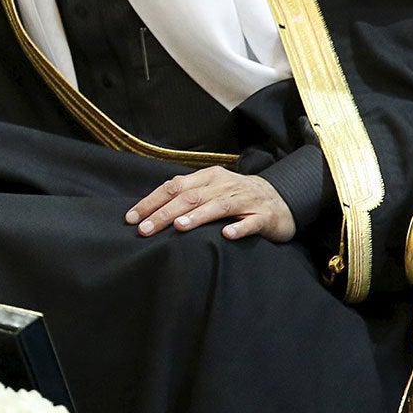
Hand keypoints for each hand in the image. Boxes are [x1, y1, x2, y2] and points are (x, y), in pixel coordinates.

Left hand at [126, 166, 294, 242]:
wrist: (281, 199)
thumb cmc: (236, 198)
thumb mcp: (210, 191)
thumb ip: (185, 197)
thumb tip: (148, 212)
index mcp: (207, 177)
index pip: (174, 187)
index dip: (151, 202)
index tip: (131, 218)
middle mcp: (224, 185)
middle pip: (191, 197)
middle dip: (165, 213)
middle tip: (145, 230)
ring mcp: (245, 200)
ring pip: (218, 206)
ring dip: (198, 216)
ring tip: (179, 227)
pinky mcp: (264, 216)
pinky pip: (251, 222)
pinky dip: (239, 227)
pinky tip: (227, 234)